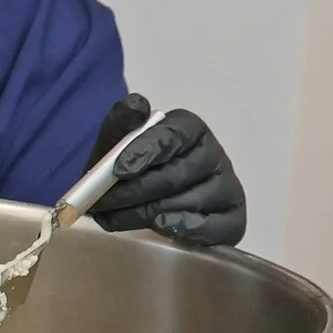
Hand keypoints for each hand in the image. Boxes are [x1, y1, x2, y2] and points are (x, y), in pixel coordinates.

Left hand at [90, 96, 246, 247]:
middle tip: (101, 204)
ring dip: (144, 213)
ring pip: (187, 202)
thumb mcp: (116, 146)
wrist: (142, 208)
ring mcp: (226, 189)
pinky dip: (181, 226)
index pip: (173, 135)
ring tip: (113, 219)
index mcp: (189, 130)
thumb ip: (121, 124)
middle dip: (134, 191)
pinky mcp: (231, 220)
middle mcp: (213, 156)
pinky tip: (158, 225)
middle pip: (176, 174)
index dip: (145, 151)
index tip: (119, 170)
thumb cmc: (130, 172)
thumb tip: (136, 105)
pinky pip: (210, 225)